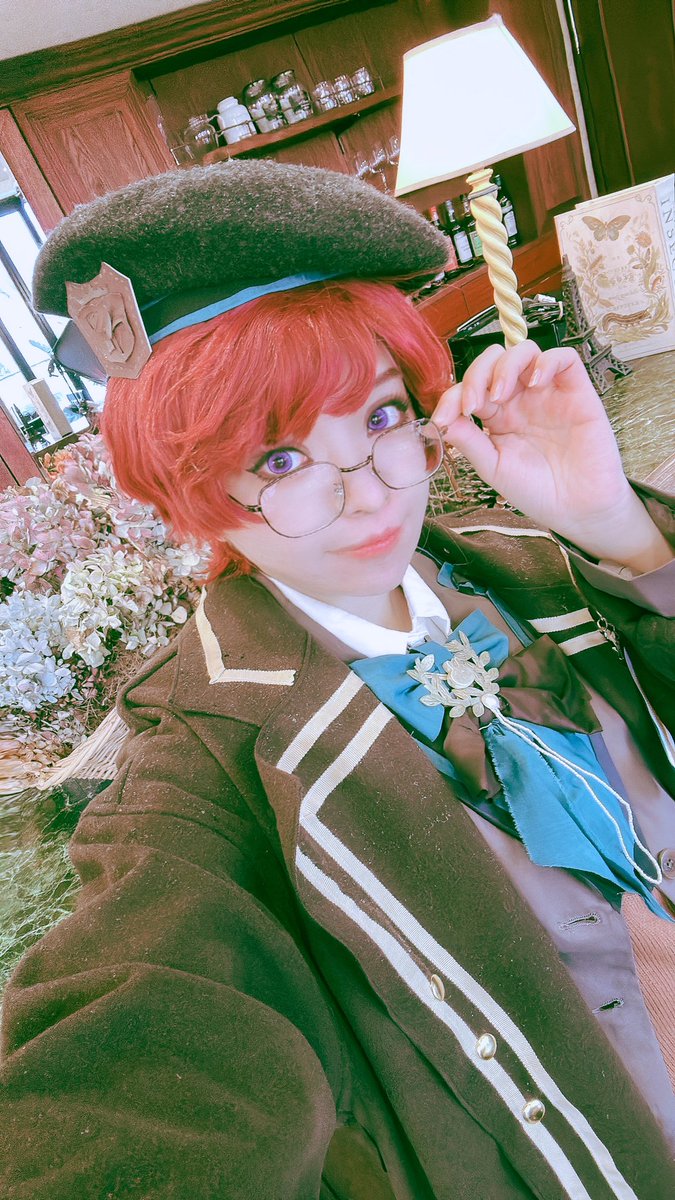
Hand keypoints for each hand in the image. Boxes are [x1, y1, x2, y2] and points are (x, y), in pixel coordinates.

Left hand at [432, 341, 671, 571]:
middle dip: (476, 375)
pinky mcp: (576, 391)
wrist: (577, 509)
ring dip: (506, 366)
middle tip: (473, 405)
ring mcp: (547, 392)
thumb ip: (470, 442)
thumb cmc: (537, 491)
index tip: (442, 420)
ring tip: (500, 394)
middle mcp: (520, 399)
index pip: (469, 389)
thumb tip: (441, 420)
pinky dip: (546, 362)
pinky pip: (563, 358)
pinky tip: (535, 382)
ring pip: (524, 352)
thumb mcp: (494, 468)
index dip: (451, 398)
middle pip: (493, 361)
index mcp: (496, 416)